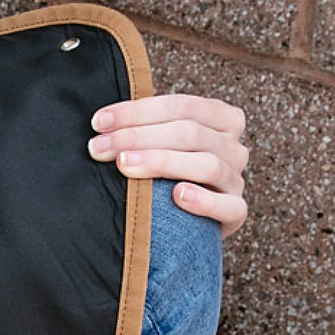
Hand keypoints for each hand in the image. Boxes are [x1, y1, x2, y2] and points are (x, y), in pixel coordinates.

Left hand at [87, 93, 249, 238]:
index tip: (98, 121)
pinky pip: (228, 206)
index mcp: (221, 120)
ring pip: (206, 164)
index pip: (181, 106)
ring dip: (161, 162)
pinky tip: (177, 196)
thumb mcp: (160, 148)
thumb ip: (145, 130)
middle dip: (137, 137)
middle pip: (189, 133)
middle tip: (99, 147)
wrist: (186, 228)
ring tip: (124, 165)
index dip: (138, 111)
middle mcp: (233, 147)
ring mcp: (235, 180)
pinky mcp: (236, 213)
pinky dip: (203, 200)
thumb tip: (100, 122)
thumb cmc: (165, 181)